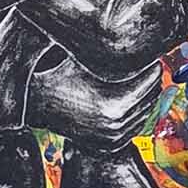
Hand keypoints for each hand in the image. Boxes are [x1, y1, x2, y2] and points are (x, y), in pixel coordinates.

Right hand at [29, 59, 162, 147]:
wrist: (36, 101)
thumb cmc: (61, 75)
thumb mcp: (90, 60)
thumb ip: (118, 54)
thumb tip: (145, 42)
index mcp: (116, 103)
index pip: (150, 81)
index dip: (151, 67)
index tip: (150, 58)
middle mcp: (117, 124)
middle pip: (151, 98)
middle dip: (150, 82)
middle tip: (147, 69)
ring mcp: (113, 137)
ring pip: (145, 115)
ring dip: (145, 99)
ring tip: (138, 83)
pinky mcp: (108, 145)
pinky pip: (134, 128)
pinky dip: (134, 116)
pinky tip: (130, 102)